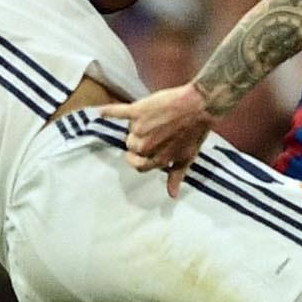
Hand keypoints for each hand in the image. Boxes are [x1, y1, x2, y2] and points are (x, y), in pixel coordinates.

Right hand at [100, 84, 215, 196]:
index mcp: (157, 159)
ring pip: (129, 133)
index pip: (138, 166)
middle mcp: (145, 146)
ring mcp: (140, 128)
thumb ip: (176, 176)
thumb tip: (171, 195)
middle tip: (154, 132)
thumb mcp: (187, 157)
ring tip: (152, 120)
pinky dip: (110, 112)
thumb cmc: (195, 132)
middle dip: (140, 143)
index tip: (144, 152)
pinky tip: (101, 112)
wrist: (199, 106)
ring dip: (136, 128)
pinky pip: (119, 113)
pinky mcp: (137, 111)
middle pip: (132, 148)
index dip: (141, 159)